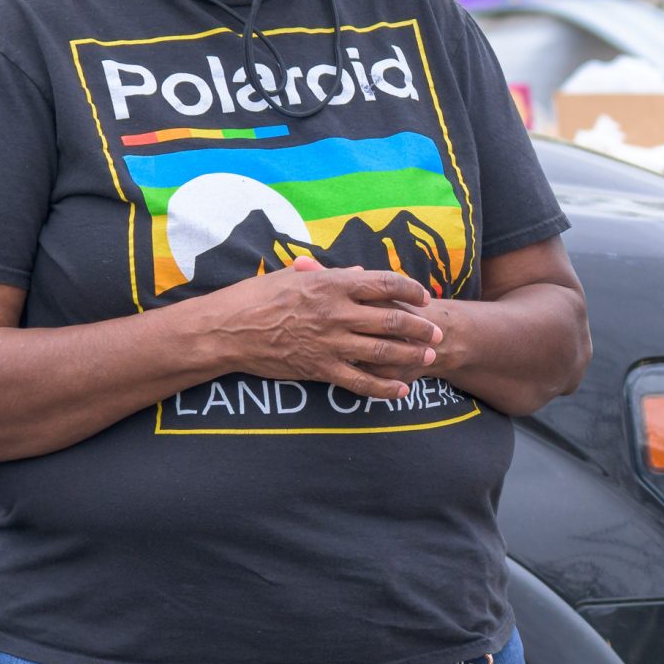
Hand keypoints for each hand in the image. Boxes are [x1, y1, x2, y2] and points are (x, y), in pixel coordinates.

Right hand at [209, 257, 441, 399]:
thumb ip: (331, 274)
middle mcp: (336, 312)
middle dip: (420, 326)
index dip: (410, 288)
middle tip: (437, 331)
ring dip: (410, 354)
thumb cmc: (257, 297)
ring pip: (382, 350)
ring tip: (428, 356)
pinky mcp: (319, 368)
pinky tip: (401, 390)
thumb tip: (360, 273)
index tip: (424, 296)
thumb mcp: (294, 275)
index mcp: (331, 283)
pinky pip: (360, 381)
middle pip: (391, 318)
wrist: (227, 330)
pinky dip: (384, 387)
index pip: (383, 282)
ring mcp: (329, 342)